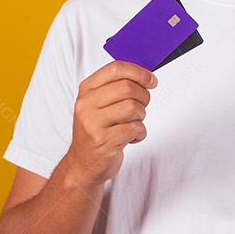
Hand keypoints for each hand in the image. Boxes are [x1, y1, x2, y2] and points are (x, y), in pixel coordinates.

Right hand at [65, 60, 157, 186]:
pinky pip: (135, 128)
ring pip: (132, 107)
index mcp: (86, 90)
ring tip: (133, 123)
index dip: (138, 72)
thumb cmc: (96, 131)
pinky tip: (131, 137)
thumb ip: (116, 87)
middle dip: (143, 96)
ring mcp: (93, 124)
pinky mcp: (104, 142)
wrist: (83, 164)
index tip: (151, 79)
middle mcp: (86, 105)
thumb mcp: (98, 105)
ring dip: (141, 116)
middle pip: (127, 87)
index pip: (115, 69)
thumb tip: (145, 75)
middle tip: (142, 106)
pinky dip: (140, 133)